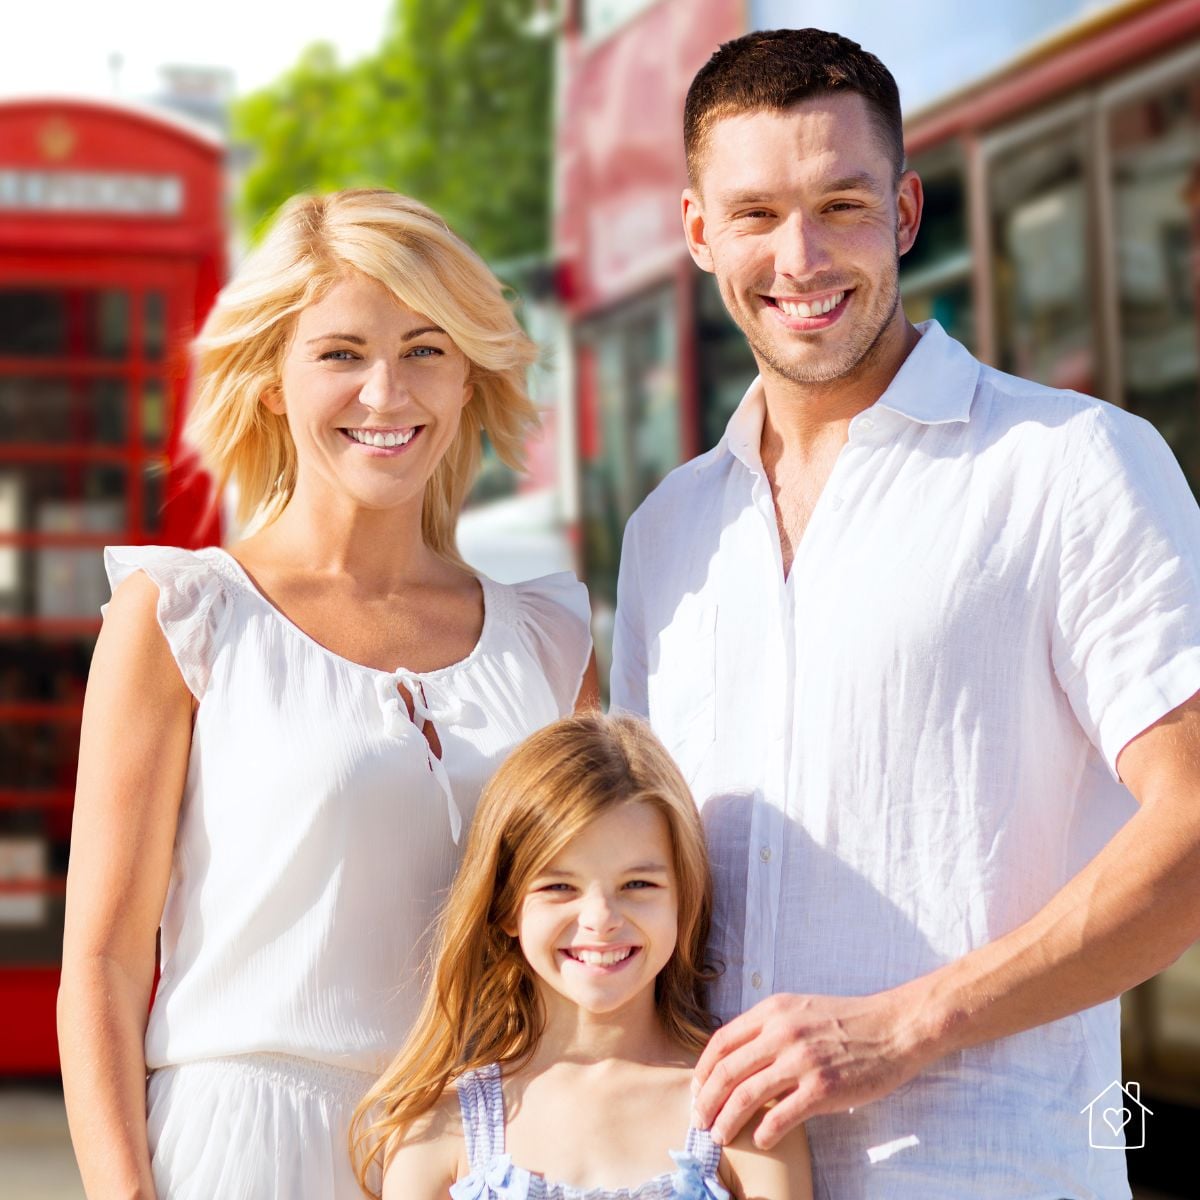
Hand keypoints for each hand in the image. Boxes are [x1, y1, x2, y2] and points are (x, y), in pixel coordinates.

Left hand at [691, 990, 934, 1149]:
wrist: (893, 1028)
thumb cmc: (846, 1021)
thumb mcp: (799, 1009)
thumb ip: (767, 1027)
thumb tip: (735, 1057)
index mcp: (773, 1011)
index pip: (721, 1041)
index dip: (703, 1070)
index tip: (696, 1090)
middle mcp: (782, 1033)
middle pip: (728, 1071)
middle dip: (706, 1100)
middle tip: (699, 1121)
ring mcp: (802, 1061)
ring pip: (747, 1095)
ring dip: (727, 1120)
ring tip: (719, 1136)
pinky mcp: (822, 1089)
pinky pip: (781, 1116)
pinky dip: (764, 1132)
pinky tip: (760, 1140)